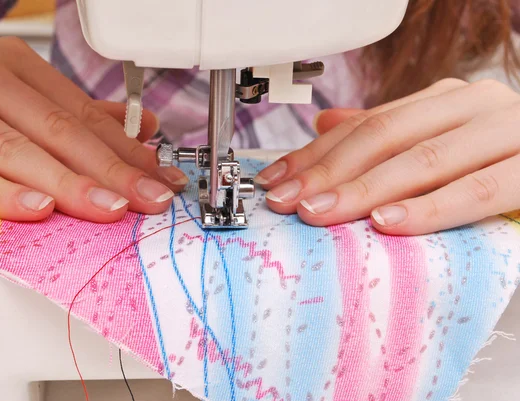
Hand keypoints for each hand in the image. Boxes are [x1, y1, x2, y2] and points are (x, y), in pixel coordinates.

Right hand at [0, 37, 187, 222]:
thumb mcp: (11, 96)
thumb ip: (72, 116)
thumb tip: (141, 130)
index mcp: (12, 68)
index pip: (82, 115)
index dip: (126, 150)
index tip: (163, 179)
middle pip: (58, 130)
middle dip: (111, 170)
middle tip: (151, 198)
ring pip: (15, 148)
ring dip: (69, 183)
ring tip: (111, 208)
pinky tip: (37, 208)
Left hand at [255, 78, 519, 234]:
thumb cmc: (504, 161)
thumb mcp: (441, 145)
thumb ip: (390, 137)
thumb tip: (325, 126)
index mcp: (445, 101)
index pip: (365, 125)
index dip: (316, 155)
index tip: (276, 182)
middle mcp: (474, 105)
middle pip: (385, 137)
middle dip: (329, 173)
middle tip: (289, 202)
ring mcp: (508, 130)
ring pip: (425, 159)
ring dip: (366, 190)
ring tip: (324, 213)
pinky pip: (481, 189)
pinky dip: (433, 207)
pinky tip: (391, 221)